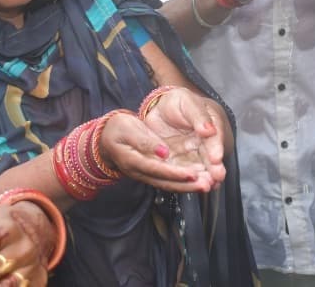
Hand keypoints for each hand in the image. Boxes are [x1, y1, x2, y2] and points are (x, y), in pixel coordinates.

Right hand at [102, 92, 225, 193]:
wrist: (105, 139)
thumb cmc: (117, 130)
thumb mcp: (127, 129)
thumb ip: (145, 141)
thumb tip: (164, 152)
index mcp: (133, 161)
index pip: (157, 169)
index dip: (175, 173)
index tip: (193, 174)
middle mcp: (141, 172)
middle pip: (166, 182)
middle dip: (188, 185)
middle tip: (208, 184)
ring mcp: (146, 174)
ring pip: (169, 184)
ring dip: (189, 186)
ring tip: (209, 184)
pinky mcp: (152, 173)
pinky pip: (169, 180)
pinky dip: (185, 182)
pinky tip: (200, 179)